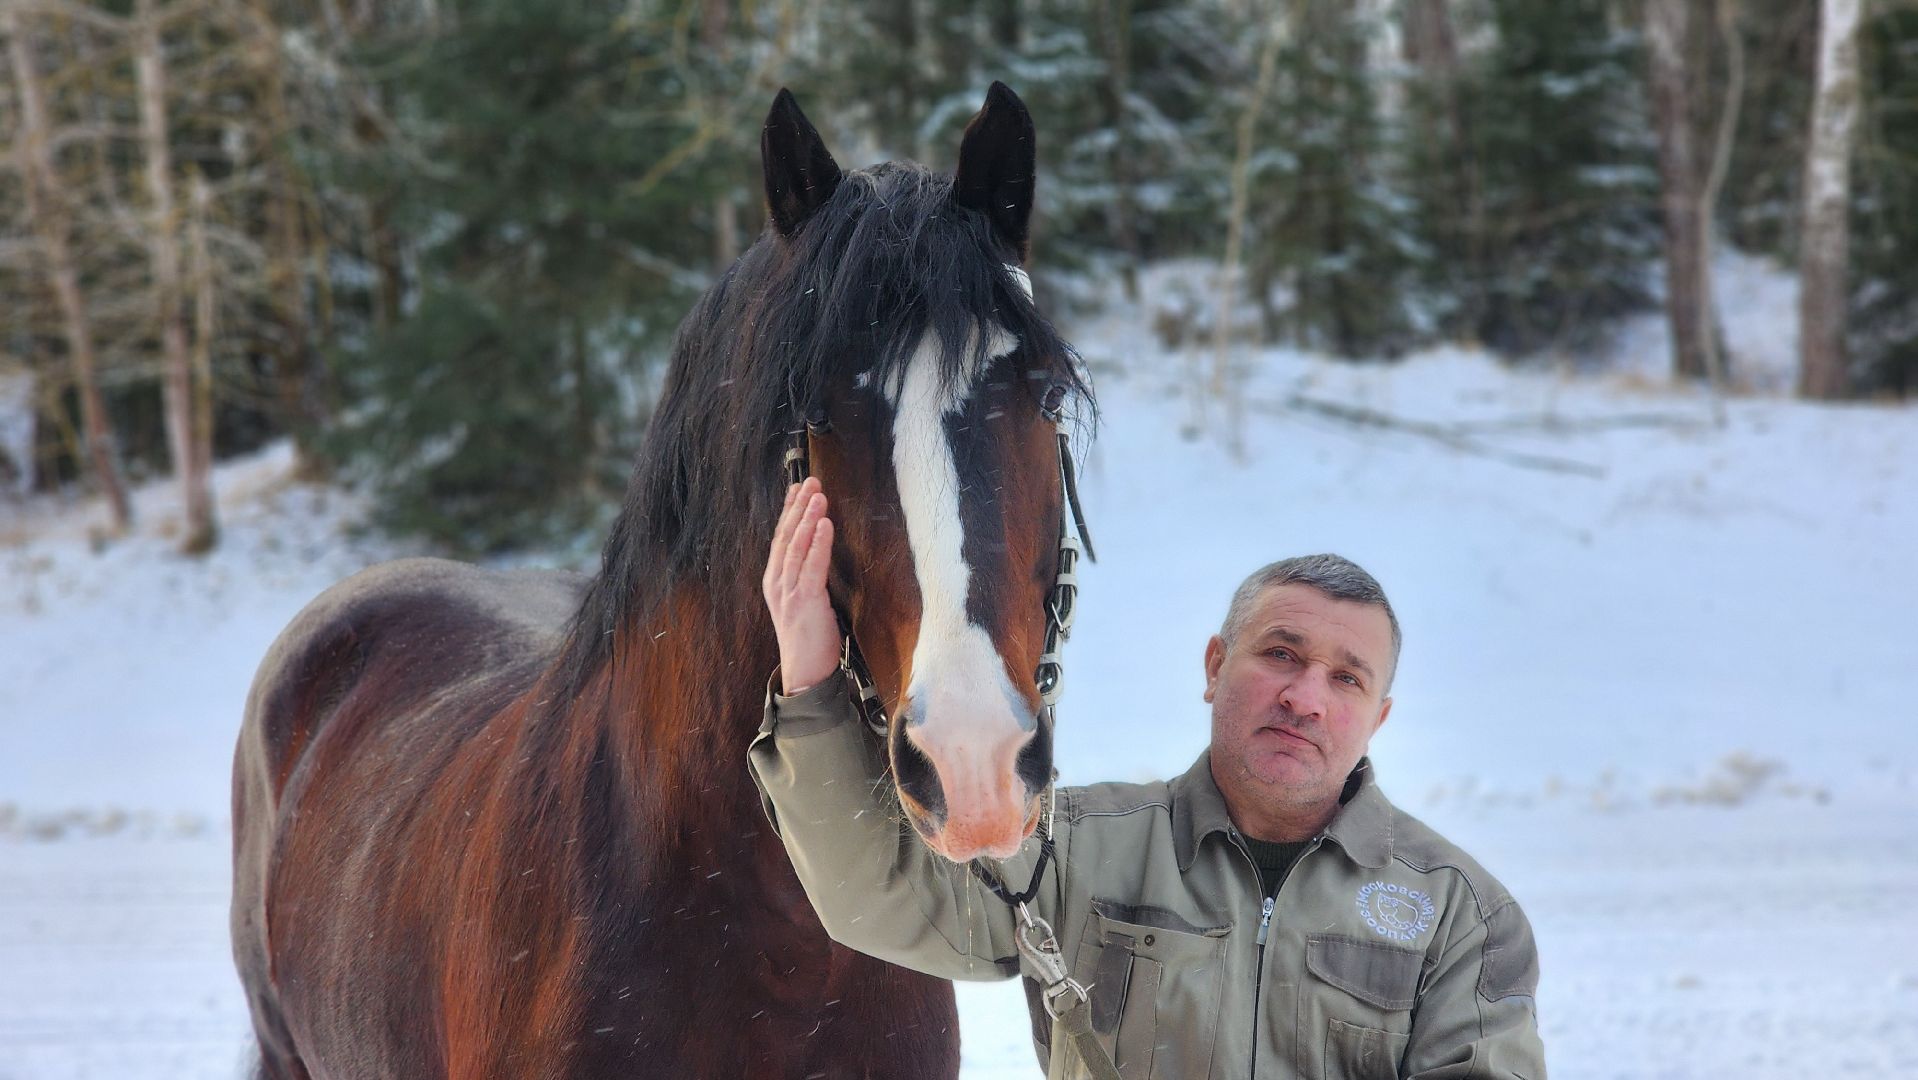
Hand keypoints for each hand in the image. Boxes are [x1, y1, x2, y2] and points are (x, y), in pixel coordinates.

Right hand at [762, 477, 841, 693]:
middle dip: (798, 507)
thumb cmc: (809, 637)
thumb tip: (819, 547)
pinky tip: (826, 525)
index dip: (789, 510)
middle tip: (811, 481)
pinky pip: (811, 566)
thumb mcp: (804, 599)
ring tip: (818, 496)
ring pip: (795, 546)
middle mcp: (776, 582)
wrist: (806, 672)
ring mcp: (787, 592)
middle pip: (785, 536)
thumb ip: (806, 574)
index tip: (799, 487)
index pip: (781, 538)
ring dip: (808, 518)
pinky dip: (818, 543)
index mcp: (774, 580)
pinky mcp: (804, 602)